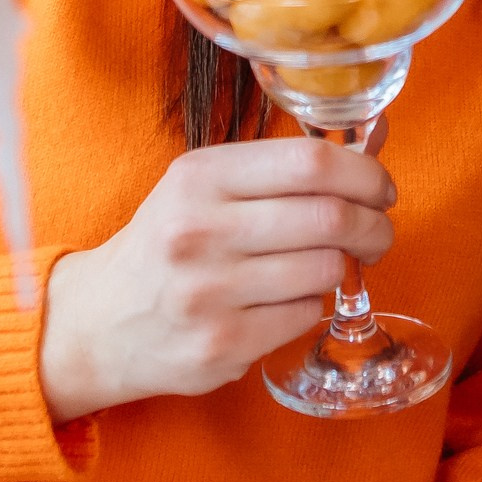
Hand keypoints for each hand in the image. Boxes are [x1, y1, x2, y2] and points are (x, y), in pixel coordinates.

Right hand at [38, 139, 394, 421]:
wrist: (100, 321)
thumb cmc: (168, 243)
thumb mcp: (205, 187)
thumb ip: (281, 166)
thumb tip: (376, 136)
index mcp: (200, 177)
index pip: (310, 162)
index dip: (365, 173)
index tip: (381, 188)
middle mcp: (200, 230)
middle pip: (330, 218)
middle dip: (374, 226)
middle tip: (378, 232)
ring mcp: (209, 292)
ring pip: (326, 270)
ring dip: (346, 267)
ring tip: (334, 264)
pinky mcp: (220, 345)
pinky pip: (306, 315)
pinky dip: (313, 305)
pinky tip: (290, 299)